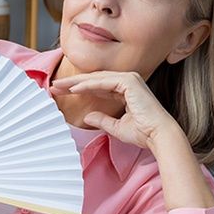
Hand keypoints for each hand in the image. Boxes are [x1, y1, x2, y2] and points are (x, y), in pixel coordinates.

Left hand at [50, 71, 178, 149]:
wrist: (158, 136)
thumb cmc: (143, 133)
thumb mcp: (117, 127)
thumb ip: (102, 120)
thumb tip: (88, 117)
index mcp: (126, 90)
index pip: (97, 85)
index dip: (78, 88)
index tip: (61, 92)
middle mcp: (128, 81)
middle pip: (94, 79)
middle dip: (73, 82)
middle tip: (54, 86)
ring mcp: (129, 79)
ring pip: (96, 78)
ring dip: (76, 82)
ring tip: (58, 86)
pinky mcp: (129, 82)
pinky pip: (103, 81)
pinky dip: (87, 85)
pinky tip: (73, 89)